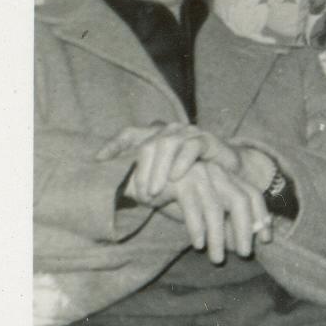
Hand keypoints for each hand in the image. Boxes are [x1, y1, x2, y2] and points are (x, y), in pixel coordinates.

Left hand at [99, 123, 253, 203]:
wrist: (227, 176)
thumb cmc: (189, 180)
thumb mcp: (161, 180)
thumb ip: (141, 180)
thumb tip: (114, 192)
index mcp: (155, 137)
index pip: (129, 134)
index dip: (113, 146)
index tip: (98, 161)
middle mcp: (169, 131)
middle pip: (147, 143)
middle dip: (140, 170)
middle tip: (139, 195)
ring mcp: (188, 133)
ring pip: (167, 143)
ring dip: (159, 170)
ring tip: (155, 192)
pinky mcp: (207, 139)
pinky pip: (192, 146)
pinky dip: (182, 162)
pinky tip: (176, 178)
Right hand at [164, 161, 271, 264]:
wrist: (142, 184)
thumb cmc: (176, 199)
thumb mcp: (204, 213)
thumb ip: (223, 225)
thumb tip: (242, 246)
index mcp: (227, 178)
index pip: (253, 195)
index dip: (262, 217)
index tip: (266, 240)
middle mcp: (216, 173)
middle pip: (240, 200)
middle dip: (245, 229)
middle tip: (245, 254)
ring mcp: (198, 175)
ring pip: (215, 208)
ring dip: (218, 237)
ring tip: (217, 259)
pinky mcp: (179, 182)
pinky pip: (192, 208)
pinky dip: (197, 229)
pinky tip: (199, 245)